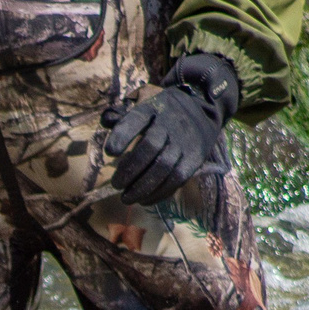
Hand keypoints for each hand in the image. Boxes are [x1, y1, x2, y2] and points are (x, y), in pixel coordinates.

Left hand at [99, 53, 240, 207]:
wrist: (202, 113)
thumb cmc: (163, 116)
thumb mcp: (145, 109)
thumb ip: (123, 120)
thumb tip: (106, 126)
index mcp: (154, 109)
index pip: (136, 119)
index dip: (122, 136)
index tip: (110, 152)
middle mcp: (170, 124)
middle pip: (150, 147)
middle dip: (130, 169)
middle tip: (116, 184)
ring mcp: (184, 143)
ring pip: (164, 167)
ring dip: (143, 187)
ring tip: (127, 198)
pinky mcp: (195, 159)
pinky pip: (177, 179)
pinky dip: (159, 193)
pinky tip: (144, 200)